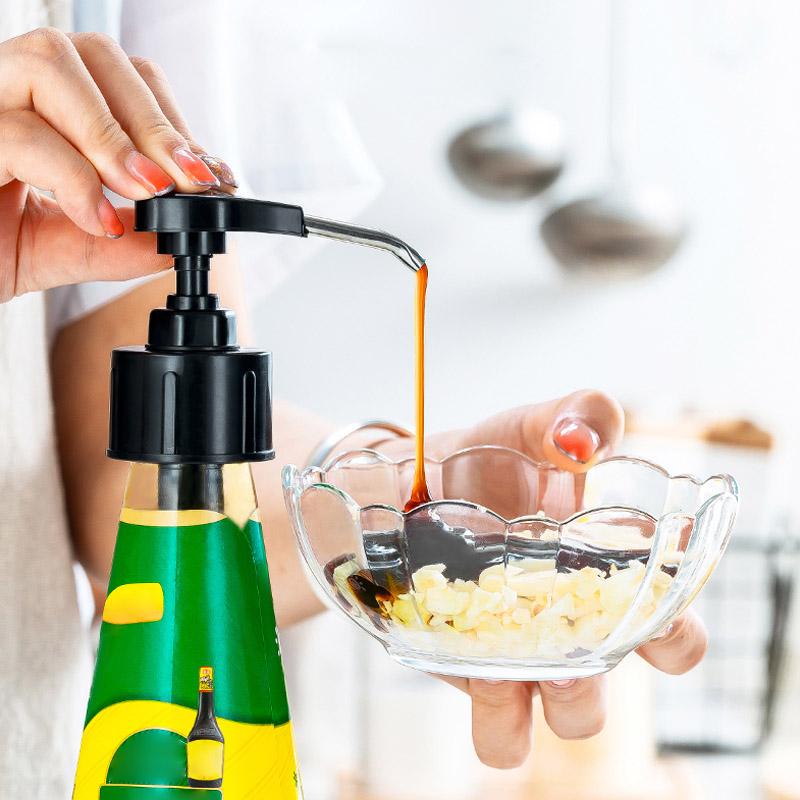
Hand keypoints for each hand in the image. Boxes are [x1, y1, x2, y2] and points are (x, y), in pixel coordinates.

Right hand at [0, 28, 236, 301]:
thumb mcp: (63, 248)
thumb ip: (120, 243)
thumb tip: (177, 240)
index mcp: (40, 105)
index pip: (117, 76)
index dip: (170, 120)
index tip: (211, 175)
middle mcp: (5, 88)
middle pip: (93, 55)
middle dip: (156, 124)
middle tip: (191, 184)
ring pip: (50, 63)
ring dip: (114, 135)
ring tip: (148, 193)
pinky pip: (19, 131)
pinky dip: (73, 175)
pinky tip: (100, 218)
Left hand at [383, 389, 707, 767]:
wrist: (415, 481)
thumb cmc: (492, 457)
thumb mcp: (533, 426)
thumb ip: (577, 416)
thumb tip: (583, 441)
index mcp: (610, 577)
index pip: (672, 631)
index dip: (674, 634)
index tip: (647, 607)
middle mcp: (576, 627)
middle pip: (619, 690)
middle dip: (599, 680)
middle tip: (569, 653)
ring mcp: (528, 657)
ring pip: (568, 721)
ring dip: (548, 706)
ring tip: (507, 671)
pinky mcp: (476, 675)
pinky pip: (501, 731)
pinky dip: (496, 716)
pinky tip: (475, 672)